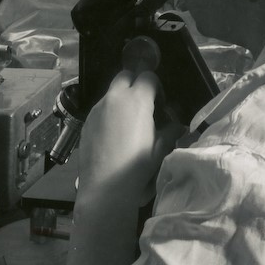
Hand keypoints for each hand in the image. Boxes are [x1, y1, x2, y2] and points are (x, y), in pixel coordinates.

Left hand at [72, 43, 165, 212]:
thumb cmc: (137, 166)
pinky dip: (109, 114)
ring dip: (121, 100)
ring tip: (128, 124)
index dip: (156, 87)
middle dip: (135, 84)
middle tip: (144, 106)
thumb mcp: (161, 148)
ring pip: (111, 93)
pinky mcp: (86, 122)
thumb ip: (171, 131)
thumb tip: (178, 127)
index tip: (160, 104)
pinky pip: (100, 109)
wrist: (105, 188)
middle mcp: (114, 98)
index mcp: (136, 99)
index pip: (148, 76)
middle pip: (125, 76)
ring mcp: (96, 109)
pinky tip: (114, 136)